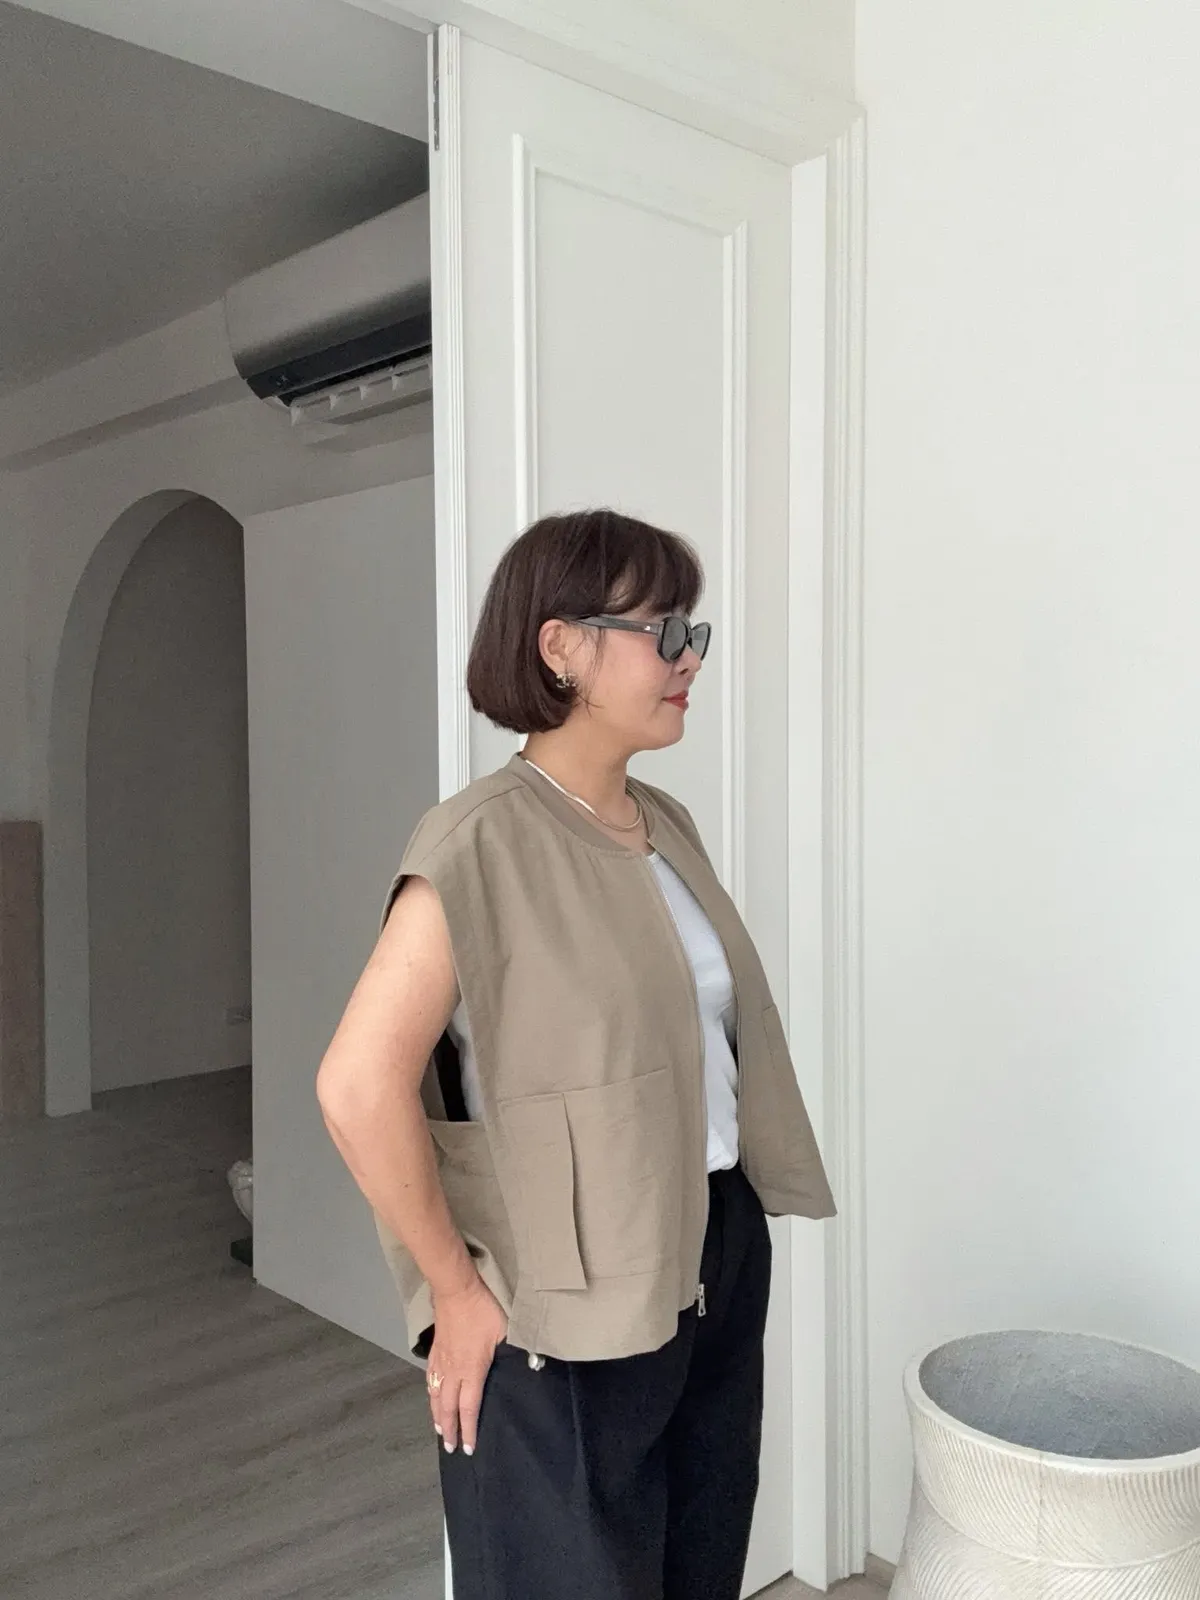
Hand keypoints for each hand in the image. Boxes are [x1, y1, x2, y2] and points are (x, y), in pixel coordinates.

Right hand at [426, 1273, 506, 1454]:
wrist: (456, 1291)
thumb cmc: (483, 1311)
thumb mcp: (506, 1330)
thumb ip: (518, 1350)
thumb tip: (535, 1364)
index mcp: (472, 1371)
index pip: (469, 1408)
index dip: (469, 1430)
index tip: (468, 1447)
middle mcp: (454, 1372)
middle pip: (448, 1408)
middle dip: (450, 1429)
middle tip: (450, 1447)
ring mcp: (442, 1361)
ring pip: (436, 1395)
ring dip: (437, 1415)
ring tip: (439, 1428)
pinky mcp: (435, 1351)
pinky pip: (430, 1379)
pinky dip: (430, 1393)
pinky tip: (432, 1396)